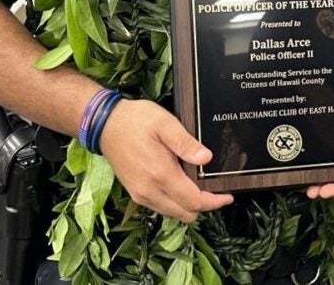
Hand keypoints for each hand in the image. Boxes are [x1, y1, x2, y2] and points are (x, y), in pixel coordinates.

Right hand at [99, 98, 233, 221]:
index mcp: (160, 175)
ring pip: (173, 213)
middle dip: (204, 205)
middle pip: (185, 213)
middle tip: (217, 189)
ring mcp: (140, 194)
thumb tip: (207, 159)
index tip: (228, 196)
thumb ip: (186, 143)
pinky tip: (182, 184)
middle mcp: (149, 191)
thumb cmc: (137, 120)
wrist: (106, 125)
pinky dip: (175, 202)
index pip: (193, 201)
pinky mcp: (135, 192)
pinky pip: (161, 207)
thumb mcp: (165, 124)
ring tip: (202, 185)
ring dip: (189, 205)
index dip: (213, 201)